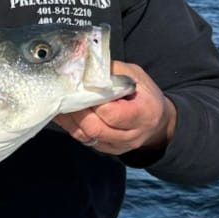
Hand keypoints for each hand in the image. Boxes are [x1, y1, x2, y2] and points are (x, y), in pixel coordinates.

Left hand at [54, 61, 176, 155]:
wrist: (157, 120)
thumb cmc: (144, 94)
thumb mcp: (134, 75)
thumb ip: (111, 72)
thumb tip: (84, 68)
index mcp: (144, 113)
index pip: (111, 114)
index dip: (93, 102)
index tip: (83, 89)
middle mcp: (133, 134)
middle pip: (95, 128)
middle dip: (76, 111)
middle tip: (66, 96)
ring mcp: (119, 145)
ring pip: (86, 136)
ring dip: (70, 119)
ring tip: (62, 102)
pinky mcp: (108, 149)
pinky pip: (84, 140)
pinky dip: (71, 126)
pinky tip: (65, 112)